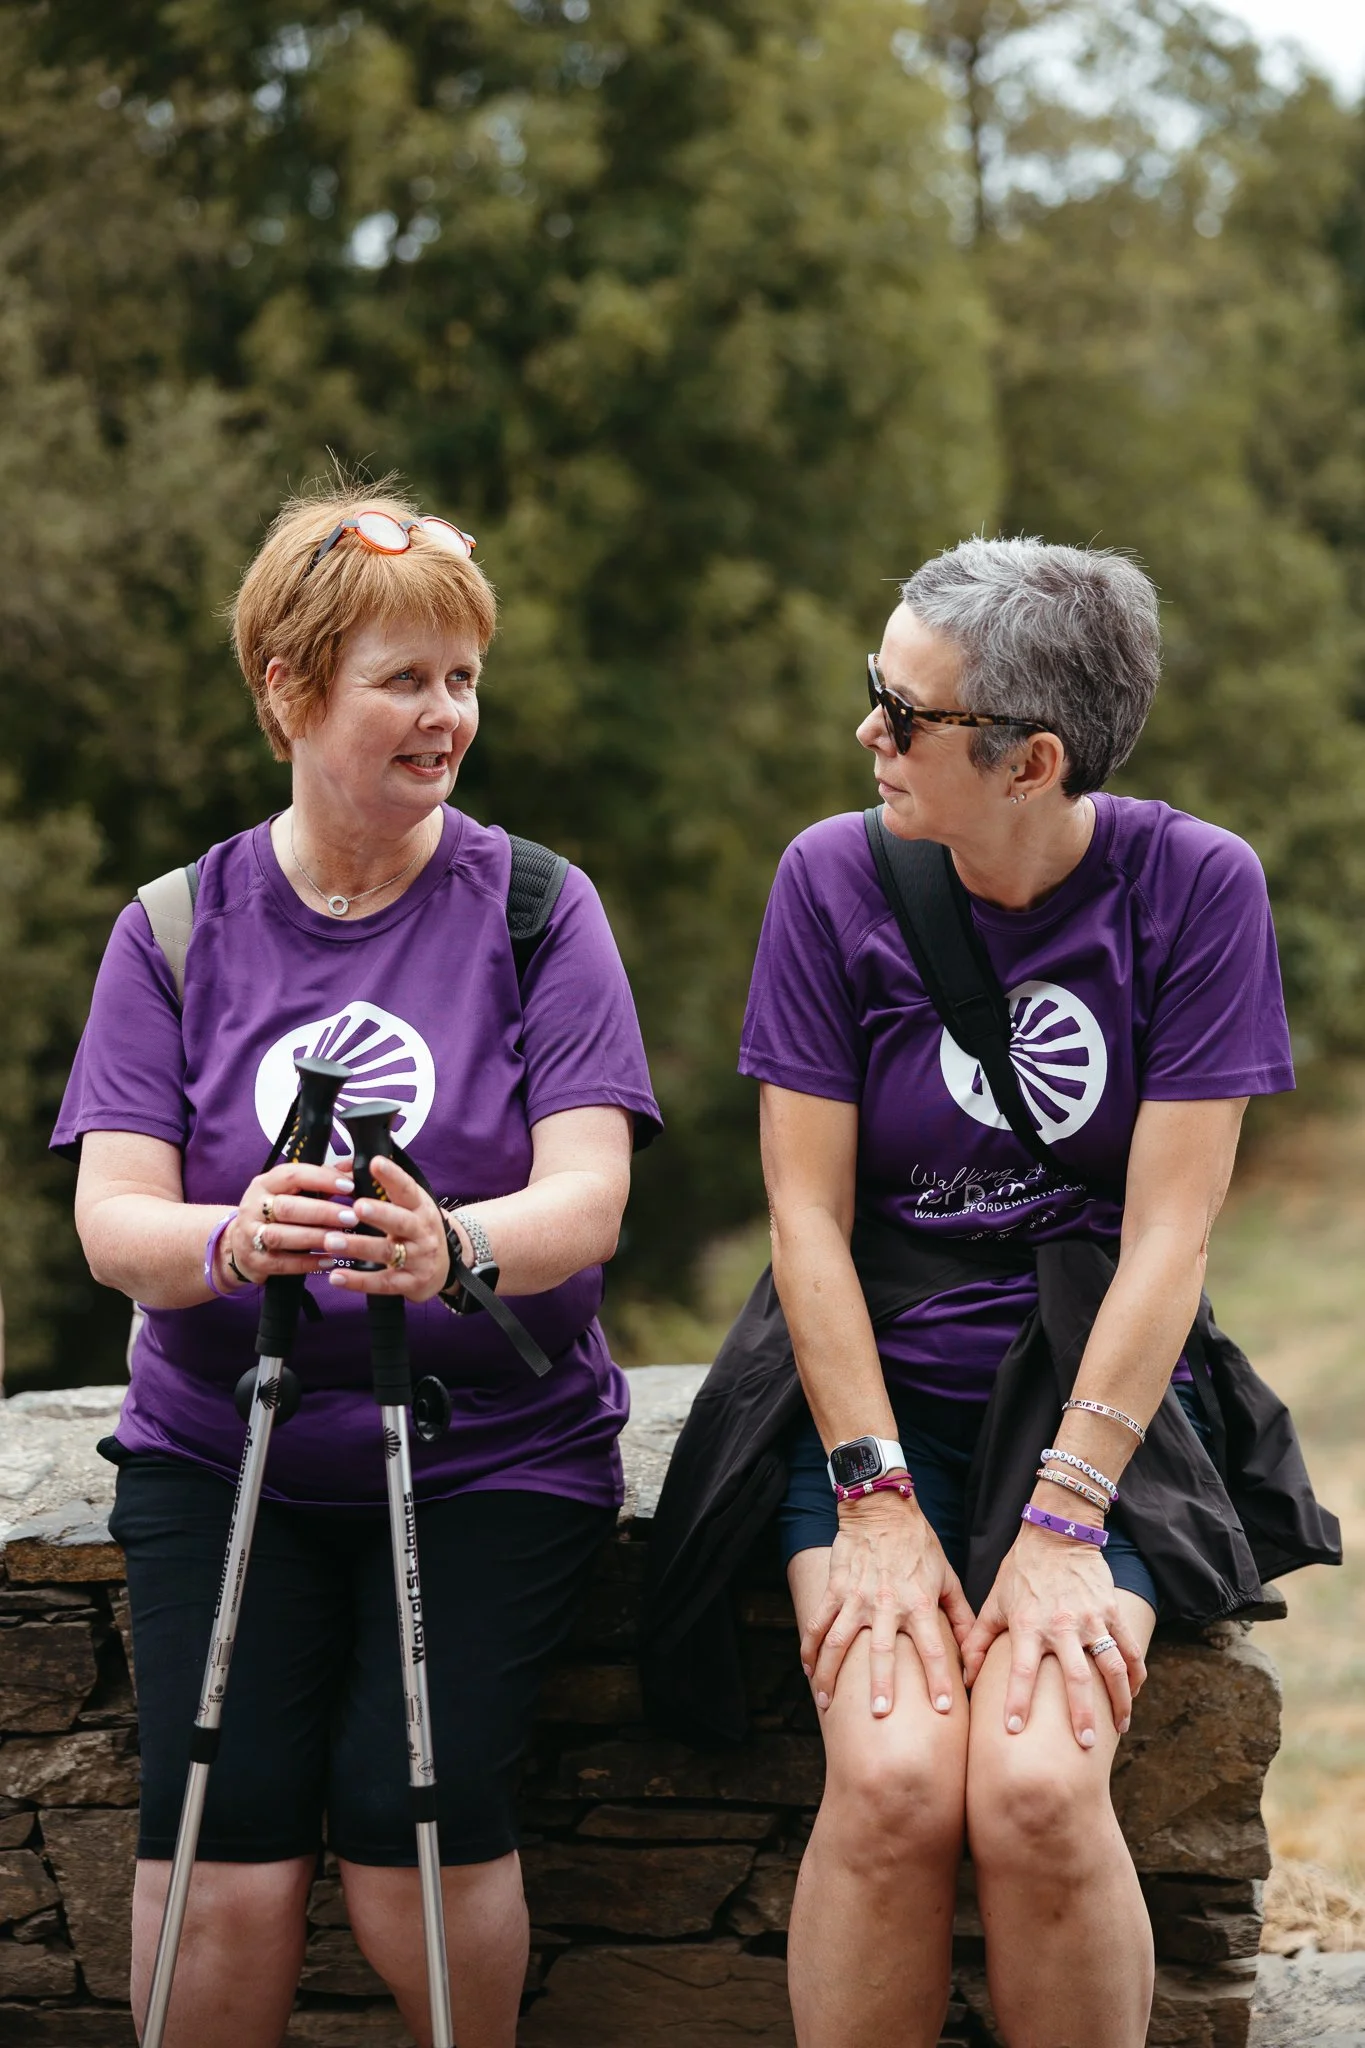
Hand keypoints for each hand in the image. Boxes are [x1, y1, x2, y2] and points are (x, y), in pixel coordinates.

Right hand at [223, 1160, 356, 1287]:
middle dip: (322, 1212)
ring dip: (315, 1238)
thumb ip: (319, 1181)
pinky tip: (329, 1261)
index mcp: (265, 1184)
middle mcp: (254, 1207)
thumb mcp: (289, 1192)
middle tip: (351, 1217)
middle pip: (287, 1208)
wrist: (239, 1243)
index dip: (321, 1179)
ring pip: (282, 1236)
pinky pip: (283, 1264)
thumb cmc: (274, 1212)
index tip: (348, 1187)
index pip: (292, 1175)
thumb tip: (352, 1170)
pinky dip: (308, 1263)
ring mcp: (251, 1235)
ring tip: (342, 1240)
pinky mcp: (256, 1261)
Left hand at [320, 1154, 451, 1301]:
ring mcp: (418, 1258)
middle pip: (400, 1221)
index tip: (375, 1163)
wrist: (442, 1268)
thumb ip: (378, 1186)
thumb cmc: (416, 1230)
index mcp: (420, 1207)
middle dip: (379, 1214)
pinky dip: (358, 1281)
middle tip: (357, 1206)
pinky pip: (382, 1283)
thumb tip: (341, 1167)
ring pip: (388, 1252)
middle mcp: (421, 1231)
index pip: (407, 1189)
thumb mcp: (407, 1206)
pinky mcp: (410, 1283)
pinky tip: (336, 1276)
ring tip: (331, 1241)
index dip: (393, 1176)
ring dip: (359, 1246)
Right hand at [801, 1491, 974, 1720]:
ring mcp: (856, 1597)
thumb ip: (960, 1616)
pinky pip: (818, 1622)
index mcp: (919, 1603)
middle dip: (881, 1685)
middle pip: (882, 1652)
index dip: (939, 1679)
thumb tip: (974, 1652)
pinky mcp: (835, 1589)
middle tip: (879, 1714)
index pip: (933, 1648)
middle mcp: (887, 1604)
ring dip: (830, 1673)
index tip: (942, 1708)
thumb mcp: (947, 1578)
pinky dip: (809, 1647)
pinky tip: (806, 1670)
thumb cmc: (918, 1545)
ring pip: (839, 1642)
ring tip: (825, 1702)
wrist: (881, 1509)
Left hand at [961, 1524, 1146, 1747]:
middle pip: (1076, 1677)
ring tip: (1119, 1728)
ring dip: (1118, 1700)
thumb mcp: (995, 1602)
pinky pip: (1129, 1648)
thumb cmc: (1021, 1571)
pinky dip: (1135, 1674)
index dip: (1017, 1701)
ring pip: (1112, 1666)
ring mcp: (1091, 1618)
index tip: (1014, 1730)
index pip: (1021, 1670)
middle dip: (1081, 1713)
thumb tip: (965, 1677)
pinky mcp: (1112, 1611)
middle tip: (1085, 1745)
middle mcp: (1062, 1624)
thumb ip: (979, 1640)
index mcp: (1029, 1624)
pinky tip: (1133, 1695)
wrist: (1057, 1533)